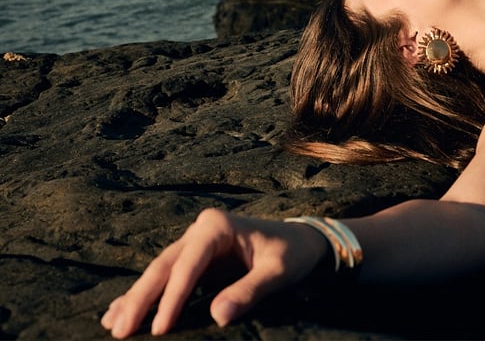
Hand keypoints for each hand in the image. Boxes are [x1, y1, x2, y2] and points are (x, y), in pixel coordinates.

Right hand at [101, 208, 327, 337]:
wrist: (301, 240)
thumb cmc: (292, 253)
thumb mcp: (279, 271)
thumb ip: (250, 290)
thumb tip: (219, 315)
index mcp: (218, 226)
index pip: (188, 265)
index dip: (172, 297)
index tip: (159, 328)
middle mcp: (200, 230)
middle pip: (164, 266)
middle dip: (141, 298)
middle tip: (119, 332)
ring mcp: (194, 242)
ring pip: (159, 271)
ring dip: (135, 298)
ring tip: (110, 324)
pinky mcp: (195, 257)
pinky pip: (166, 276)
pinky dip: (145, 294)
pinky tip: (118, 311)